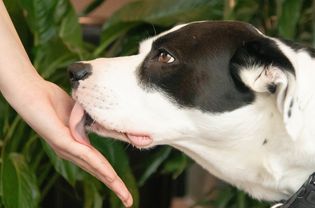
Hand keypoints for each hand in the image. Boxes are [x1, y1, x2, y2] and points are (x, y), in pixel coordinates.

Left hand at [3, 79, 132, 206]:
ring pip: (94, 167)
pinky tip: (109, 175)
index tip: (122, 187)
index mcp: (76, 146)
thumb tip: (101, 125)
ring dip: (110, 181)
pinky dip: (99, 166)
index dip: (111, 176)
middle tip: (129, 201)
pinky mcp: (62, 142)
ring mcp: (67, 148)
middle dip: (115, 187)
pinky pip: (85, 155)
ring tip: (123, 194)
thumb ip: (89, 123)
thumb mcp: (79, 113)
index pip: (98, 164)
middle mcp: (72, 152)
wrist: (31, 92)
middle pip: (98, 172)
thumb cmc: (51, 101)